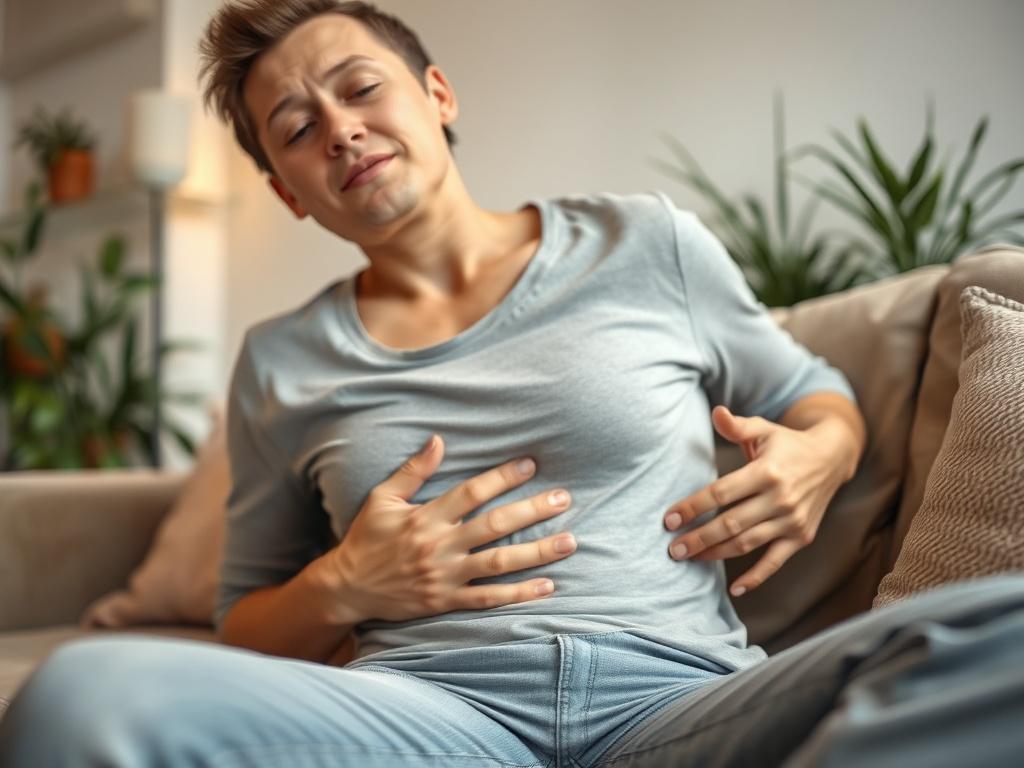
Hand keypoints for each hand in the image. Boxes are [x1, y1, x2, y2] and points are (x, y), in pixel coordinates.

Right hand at [318, 434, 577, 622]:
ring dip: (537, 552)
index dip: (502, 477)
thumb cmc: (367, 537)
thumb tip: (439, 439)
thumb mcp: (383, 498)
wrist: (347, 587)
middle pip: (494, 525)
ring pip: (499, 563)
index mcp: (426, 517)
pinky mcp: (446, 601)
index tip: (530, 465)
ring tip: (570, 541)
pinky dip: (518, 593)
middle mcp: (439, 546)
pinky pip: (488, 598)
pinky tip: (547, 586)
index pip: (471, 493)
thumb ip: (413, 470)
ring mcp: (445, 576)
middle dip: (532, 511)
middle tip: (563, 499)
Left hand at [663, 405, 853, 596]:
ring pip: (747, 543)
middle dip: (699, 538)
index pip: (721, 493)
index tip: (669, 519)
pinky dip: (756, 577)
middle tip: (672, 549)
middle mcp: (781, 498)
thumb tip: (715, 412)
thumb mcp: (763, 430)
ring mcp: (792, 521)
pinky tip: (734, 589)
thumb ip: (736, 426)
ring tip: (689, 558)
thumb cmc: (786, 444)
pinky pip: (775, 562)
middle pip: (731, 523)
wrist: (832, 459)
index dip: (693, 507)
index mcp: (766, 472)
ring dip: (716, 554)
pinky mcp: (801, 537)